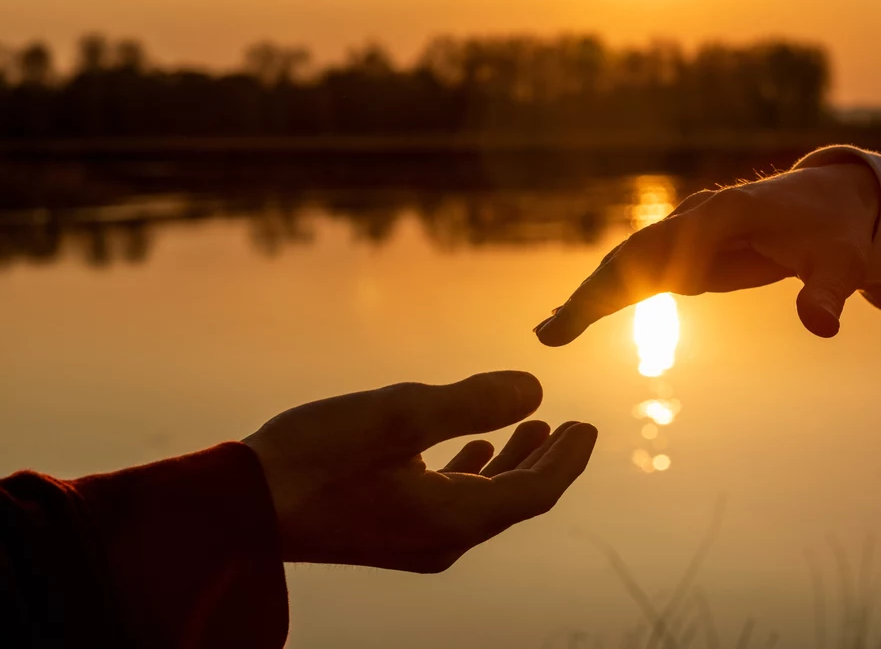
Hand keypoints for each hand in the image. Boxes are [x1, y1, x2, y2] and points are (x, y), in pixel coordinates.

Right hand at [243, 371, 596, 572]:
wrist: (244, 504)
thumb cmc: (316, 455)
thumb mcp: (399, 415)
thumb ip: (471, 401)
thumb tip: (534, 389)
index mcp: (453, 518)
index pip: (534, 492)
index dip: (567, 459)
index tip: (590, 425)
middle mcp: (441, 538)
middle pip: (514, 499)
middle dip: (548, 460)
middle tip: (575, 426)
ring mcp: (413, 537)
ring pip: (483, 499)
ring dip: (510, 461)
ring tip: (535, 427)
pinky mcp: (387, 527)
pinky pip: (450, 499)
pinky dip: (471, 469)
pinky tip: (468, 446)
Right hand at [534, 162, 880, 342]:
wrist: (827, 206)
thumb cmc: (835, 232)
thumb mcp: (841, 262)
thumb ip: (827, 292)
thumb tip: (822, 326)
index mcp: (730, 210)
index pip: (687, 236)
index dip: (668, 265)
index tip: (650, 297)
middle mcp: (694, 218)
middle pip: (637, 254)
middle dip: (598, 292)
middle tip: (556, 330)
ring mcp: (681, 236)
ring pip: (624, 267)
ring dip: (587, 300)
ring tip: (549, 333)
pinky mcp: (679, 256)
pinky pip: (633, 279)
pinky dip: (601, 299)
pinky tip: (570, 321)